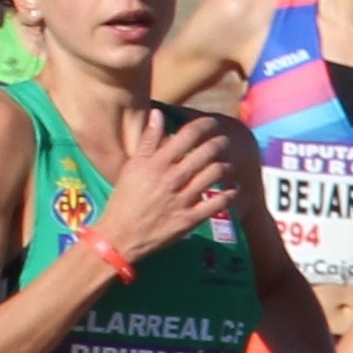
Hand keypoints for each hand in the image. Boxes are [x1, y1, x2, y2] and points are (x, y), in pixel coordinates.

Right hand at [85, 110, 232, 263]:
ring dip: (226, 166)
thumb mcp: (131, 168)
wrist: (119, 238)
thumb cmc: (124, 201)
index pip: (189, 134)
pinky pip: (218, 203)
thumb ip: (147, 141)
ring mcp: (183, 199)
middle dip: (220, 143)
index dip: (205, 125)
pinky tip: (233, 189)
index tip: (211, 124)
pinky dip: (230, 194)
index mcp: (157, 163)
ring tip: (227, 164)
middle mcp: (172, 178)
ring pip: (215, 173)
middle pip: (207, 152)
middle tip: (223, 142)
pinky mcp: (190, 219)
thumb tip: (157, 114)